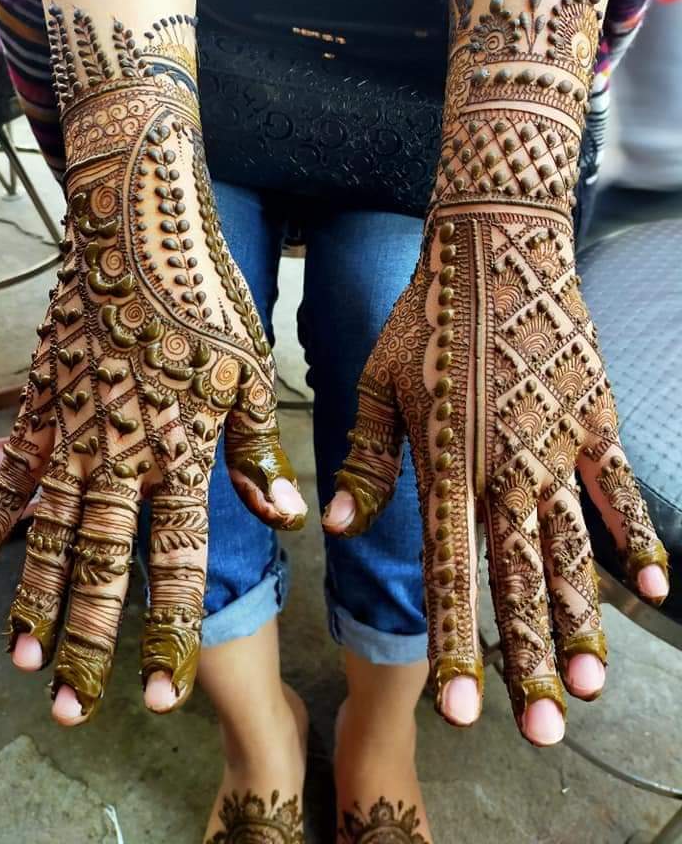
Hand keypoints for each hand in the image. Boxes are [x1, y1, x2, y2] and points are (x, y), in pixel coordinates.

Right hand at [0, 6, 305, 724]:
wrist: (138, 228)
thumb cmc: (207, 297)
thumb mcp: (251, 373)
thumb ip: (260, 452)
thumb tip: (290, 520)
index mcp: (184, 453)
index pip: (178, 564)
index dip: (168, 634)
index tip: (157, 697)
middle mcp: (124, 457)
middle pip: (105, 569)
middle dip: (93, 646)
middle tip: (77, 711)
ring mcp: (76, 434)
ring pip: (53, 538)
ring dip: (38, 604)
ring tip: (28, 666)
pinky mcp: (43, 405)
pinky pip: (13, 474)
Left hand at [324, 0, 667, 745]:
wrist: (496, 248)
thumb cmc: (426, 315)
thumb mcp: (376, 384)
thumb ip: (363, 462)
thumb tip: (332, 524)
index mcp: (449, 467)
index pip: (450, 575)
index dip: (456, 645)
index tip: (463, 710)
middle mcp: (507, 472)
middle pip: (520, 584)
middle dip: (528, 665)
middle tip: (546, 735)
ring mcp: (558, 450)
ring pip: (574, 556)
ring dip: (581, 625)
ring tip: (590, 688)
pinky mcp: (593, 421)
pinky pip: (618, 495)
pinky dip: (636, 543)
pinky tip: (653, 593)